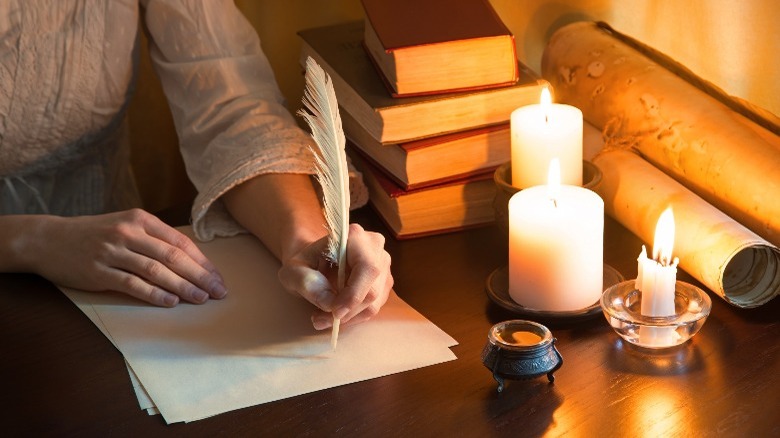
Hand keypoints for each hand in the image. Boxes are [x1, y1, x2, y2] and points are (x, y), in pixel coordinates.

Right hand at [27, 209, 226, 306]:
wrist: (47, 239)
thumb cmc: (93, 234)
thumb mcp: (125, 225)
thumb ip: (153, 238)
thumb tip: (189, 260)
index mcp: (140, 219)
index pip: (180, 242)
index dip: (202, 261)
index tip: (217, 277)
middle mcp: (129, 232)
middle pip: (174, 257)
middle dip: (200, 276)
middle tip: (218, 291)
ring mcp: (113, 252)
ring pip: (157, 271)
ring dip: (183, 287)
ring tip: (201, 299)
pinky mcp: (98, 272)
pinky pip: (133, 285)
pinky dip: (154, 294)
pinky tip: (171, 302)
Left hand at [278, 223, 392, 328]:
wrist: (315, 260)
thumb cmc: (305, 262)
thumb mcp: (293, 271)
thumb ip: (307, 284)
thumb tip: (330, 304)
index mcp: (355, 237)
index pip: (367, 268)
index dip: (354, 294)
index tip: (334, 312)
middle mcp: (375, 248)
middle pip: (372, 290)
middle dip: (347, 311)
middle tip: (320, 319)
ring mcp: (383, 266)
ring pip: (374, 303)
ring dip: (348, 317)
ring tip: (322, 317)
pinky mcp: (383, 283)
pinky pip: (373, 307)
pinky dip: (353, 316)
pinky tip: (335, 313)